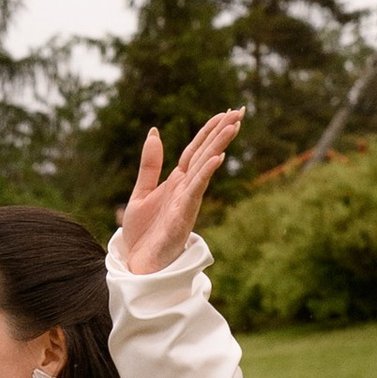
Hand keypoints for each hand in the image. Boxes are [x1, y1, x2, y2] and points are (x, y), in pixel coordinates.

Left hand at [115, 111, 245, 277]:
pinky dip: (204, 174)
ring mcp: (186, 202)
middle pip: (205, 154)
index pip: (195, 150)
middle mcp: (185, 189)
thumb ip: (150, 165)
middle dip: (222, 133)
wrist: (137, 266)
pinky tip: (215, 158)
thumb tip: (154, 132)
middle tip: (240, 111)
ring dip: (218, 146)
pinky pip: (195, 192)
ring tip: (233, 126)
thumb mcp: (140, 194)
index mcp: (177, 182)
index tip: (225, 111)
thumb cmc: (142, 235)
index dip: (209, 130)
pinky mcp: (182, 217)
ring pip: (204, 169)